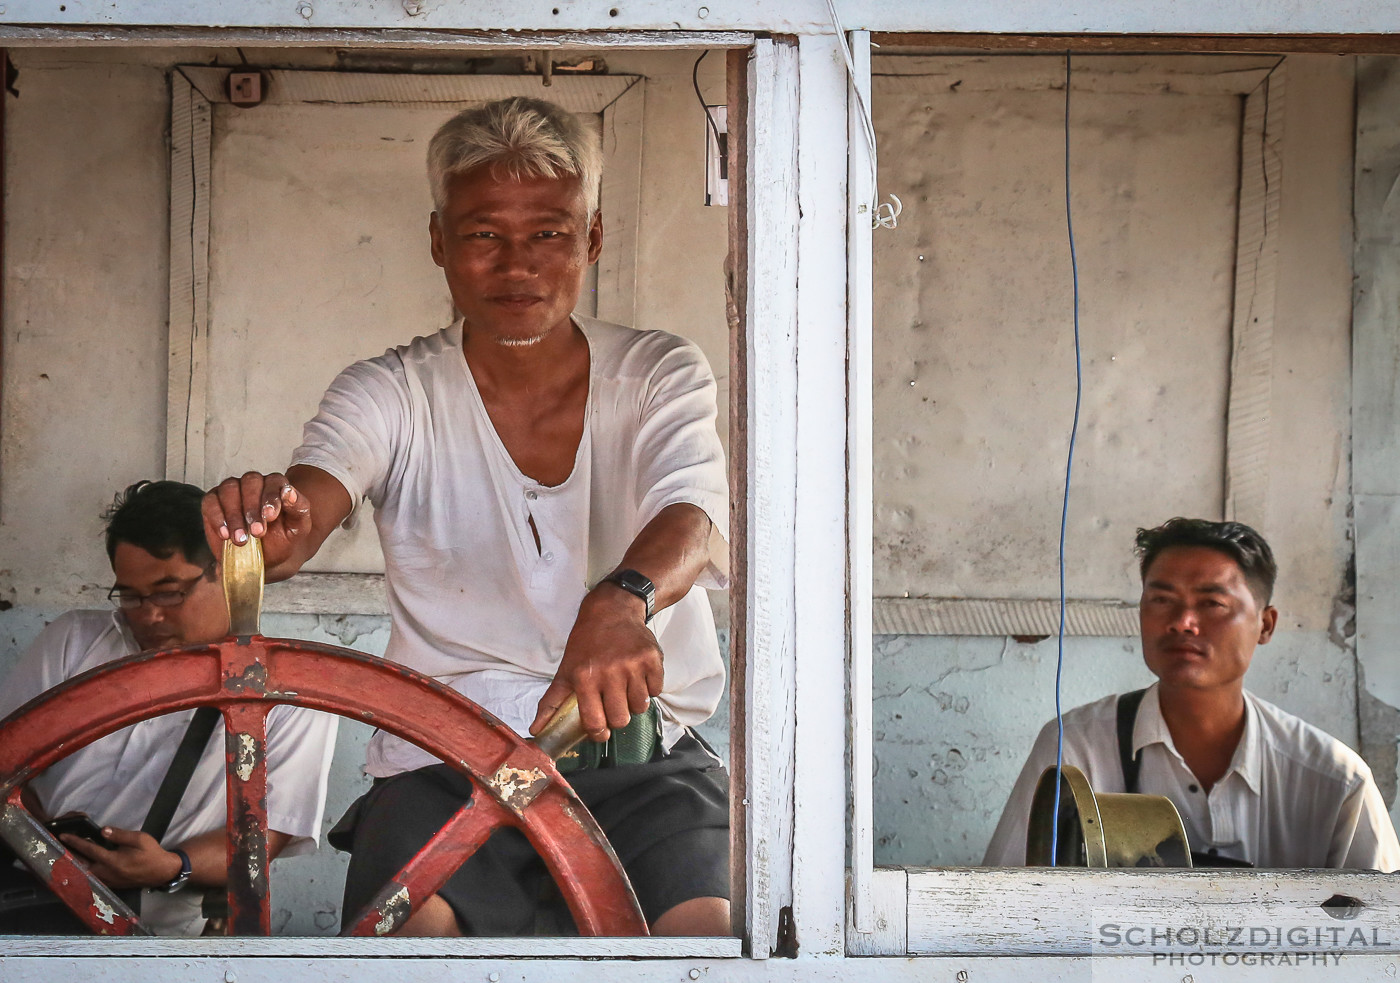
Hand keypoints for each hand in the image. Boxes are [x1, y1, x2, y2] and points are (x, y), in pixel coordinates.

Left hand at [61, 826, 182, 889]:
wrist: (161, 871)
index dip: (75, 842)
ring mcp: (107, 881)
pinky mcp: (110, 884)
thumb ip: (120, 835)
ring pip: (84, 873)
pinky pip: (91, 878)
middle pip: (81, 865)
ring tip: (66, 855)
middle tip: (58, 848)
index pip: (89, 850)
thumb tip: (102, 831)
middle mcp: (106, 873)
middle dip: (69, 856)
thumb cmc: (151, 853)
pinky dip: (83, 871)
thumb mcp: (139, 839)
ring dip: (74, 864)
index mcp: (113, 861)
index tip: (63, 836)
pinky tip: (80, 865)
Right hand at [203, 472, 309, 570]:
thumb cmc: (284, 537)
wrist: (266, 556)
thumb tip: (289, 492)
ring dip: (234, 515)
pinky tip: (225, 535)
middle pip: (250, 483)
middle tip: (257, 532)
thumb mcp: (298, 526)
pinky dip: (216, 518)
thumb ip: (298, 508)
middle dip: (252, 508)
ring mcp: (231, 490)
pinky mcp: (213, 502)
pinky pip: (210, 502)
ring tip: (241, 539)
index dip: (271, 497)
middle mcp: (253, 482)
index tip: (270, 516)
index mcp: (276, 484)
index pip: (274, 482)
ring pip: (229, 490)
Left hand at [531, 584, 662, 742]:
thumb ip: (550, 703)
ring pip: (640, 707)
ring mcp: (634, 665)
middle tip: (613, 702)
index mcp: (585, 677)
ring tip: (625, 686)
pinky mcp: (653, 659)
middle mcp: (610, 672)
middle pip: (621, 719)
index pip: (595, 723)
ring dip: (633, 702)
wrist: (612, 611)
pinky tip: (638, 675)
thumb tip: (536, 730)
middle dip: (617, 717)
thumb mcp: (565, 670)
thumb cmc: (586, 643)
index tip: (600, 730)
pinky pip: (656, 690)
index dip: (598, 733)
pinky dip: (649, 688)